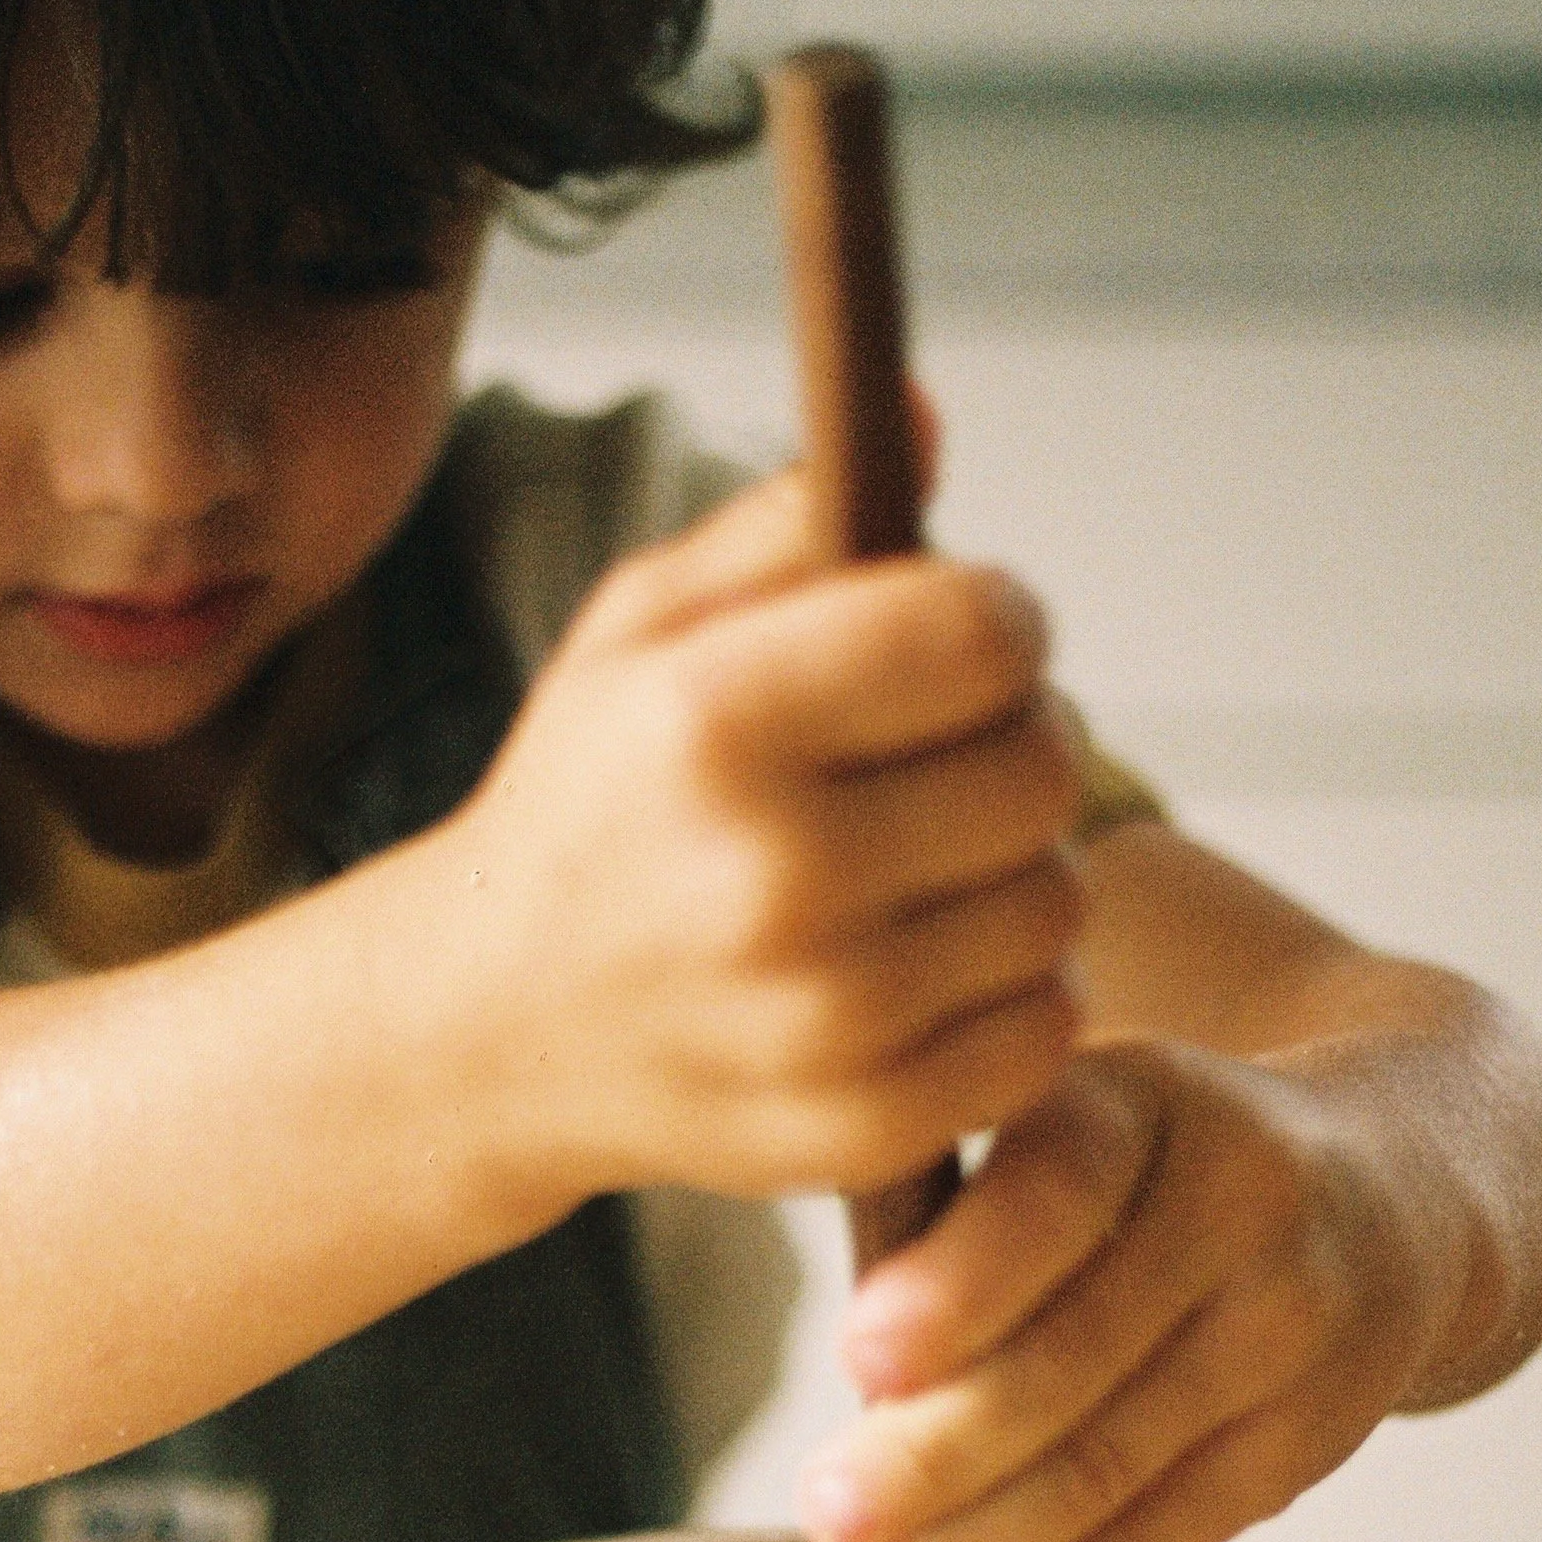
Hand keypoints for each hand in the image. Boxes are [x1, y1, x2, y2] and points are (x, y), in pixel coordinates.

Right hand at [444, 467, 1086, 1219]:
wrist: (487, 1036)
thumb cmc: (588, 811)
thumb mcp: (640, 633)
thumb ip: (787, 525)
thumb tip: (927, 416)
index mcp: (713, 723)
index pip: (983, 633)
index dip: (997, 619)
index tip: (961, 640)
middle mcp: (770, 876)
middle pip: (1041, 767)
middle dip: (1008, 744)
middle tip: (938, 760)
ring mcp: (822, 1019)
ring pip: (1054, 902)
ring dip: (1007, 876)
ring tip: (913, 873)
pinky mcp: (862, 1126)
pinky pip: (1042, 1031)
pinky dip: (1005, 998)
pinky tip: (918, 972)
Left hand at [794, 1041, 1448, 1541]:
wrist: (1388, 1203)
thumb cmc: (1152, 1166)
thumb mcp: (1075, 1117)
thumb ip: (964, 1200)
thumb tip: (848, 1356)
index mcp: (1154, 1107)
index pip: (1059, 1197)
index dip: (962, 1284)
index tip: (860, 1357)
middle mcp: (1239, 1217)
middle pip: (1074, 1361)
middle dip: (936, 1452)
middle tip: (821, 1509)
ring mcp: (1282, 1344)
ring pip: (1106, 1473)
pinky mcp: (1293, 1457)